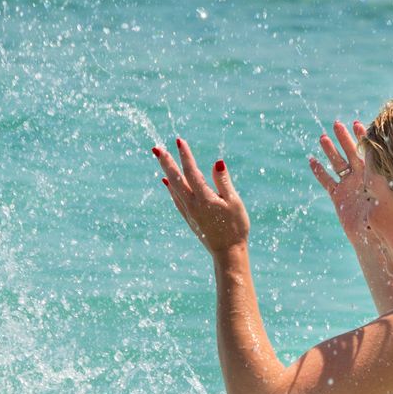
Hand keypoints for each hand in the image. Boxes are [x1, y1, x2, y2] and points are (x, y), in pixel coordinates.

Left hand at [155, 137, 249, 254]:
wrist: (227, 253)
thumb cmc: (235, 227)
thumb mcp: (234, 202)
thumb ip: (224, 182)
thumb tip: (217, 163)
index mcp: (204, 198)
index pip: (192, 172)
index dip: (185, 155)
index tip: (179, 141)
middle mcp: (192, 204)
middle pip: (176, 179)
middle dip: (166, 162)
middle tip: (156, 148)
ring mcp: (188, 211)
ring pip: (174, 187)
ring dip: (167, 171)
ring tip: (161, 158)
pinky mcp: (189, 218)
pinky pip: (176, 199)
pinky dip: (170, 188)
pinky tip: (167, 181)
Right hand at [309, 119, 377, 248]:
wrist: (375, 238)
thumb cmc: (389, 220)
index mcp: (375, 174)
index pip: (368, 151)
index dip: (362, 138)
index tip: (357, 124)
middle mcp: (361, 177)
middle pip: (351, 153)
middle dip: (344, 138)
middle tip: (337, 124)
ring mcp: (349, 186)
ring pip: (337, 164)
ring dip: (330, 151)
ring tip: (323, 137)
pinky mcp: (338, 197)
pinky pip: (327, 181)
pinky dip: (319, 172)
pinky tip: (312, 160)